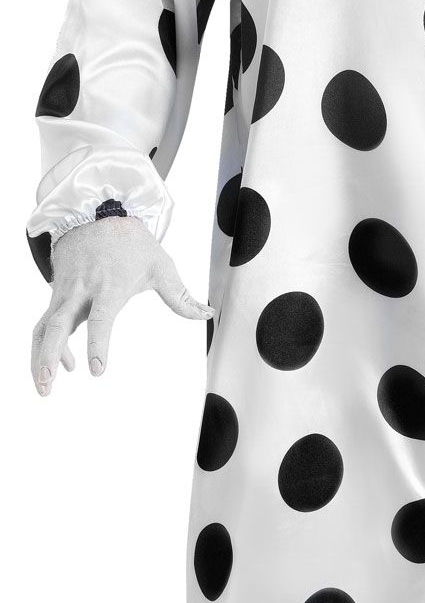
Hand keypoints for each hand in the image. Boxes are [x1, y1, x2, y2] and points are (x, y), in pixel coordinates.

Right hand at [32, 217, 211, 396]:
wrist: (95, 215)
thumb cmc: (131, 243)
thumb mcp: (161, 265)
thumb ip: (181, 297)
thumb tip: (207, 314)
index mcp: (109, 287)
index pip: (100, 320)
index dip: (97, 345)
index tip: (97, 369)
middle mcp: (81, 291)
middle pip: (57, 327)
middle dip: (48, 357)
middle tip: (47, 385)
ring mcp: (64, 294)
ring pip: (43, 328)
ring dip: (39, 358)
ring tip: (43, 386)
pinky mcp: (55, 295)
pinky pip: (44, 324)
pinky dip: (45, 346)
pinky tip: (62, 366)